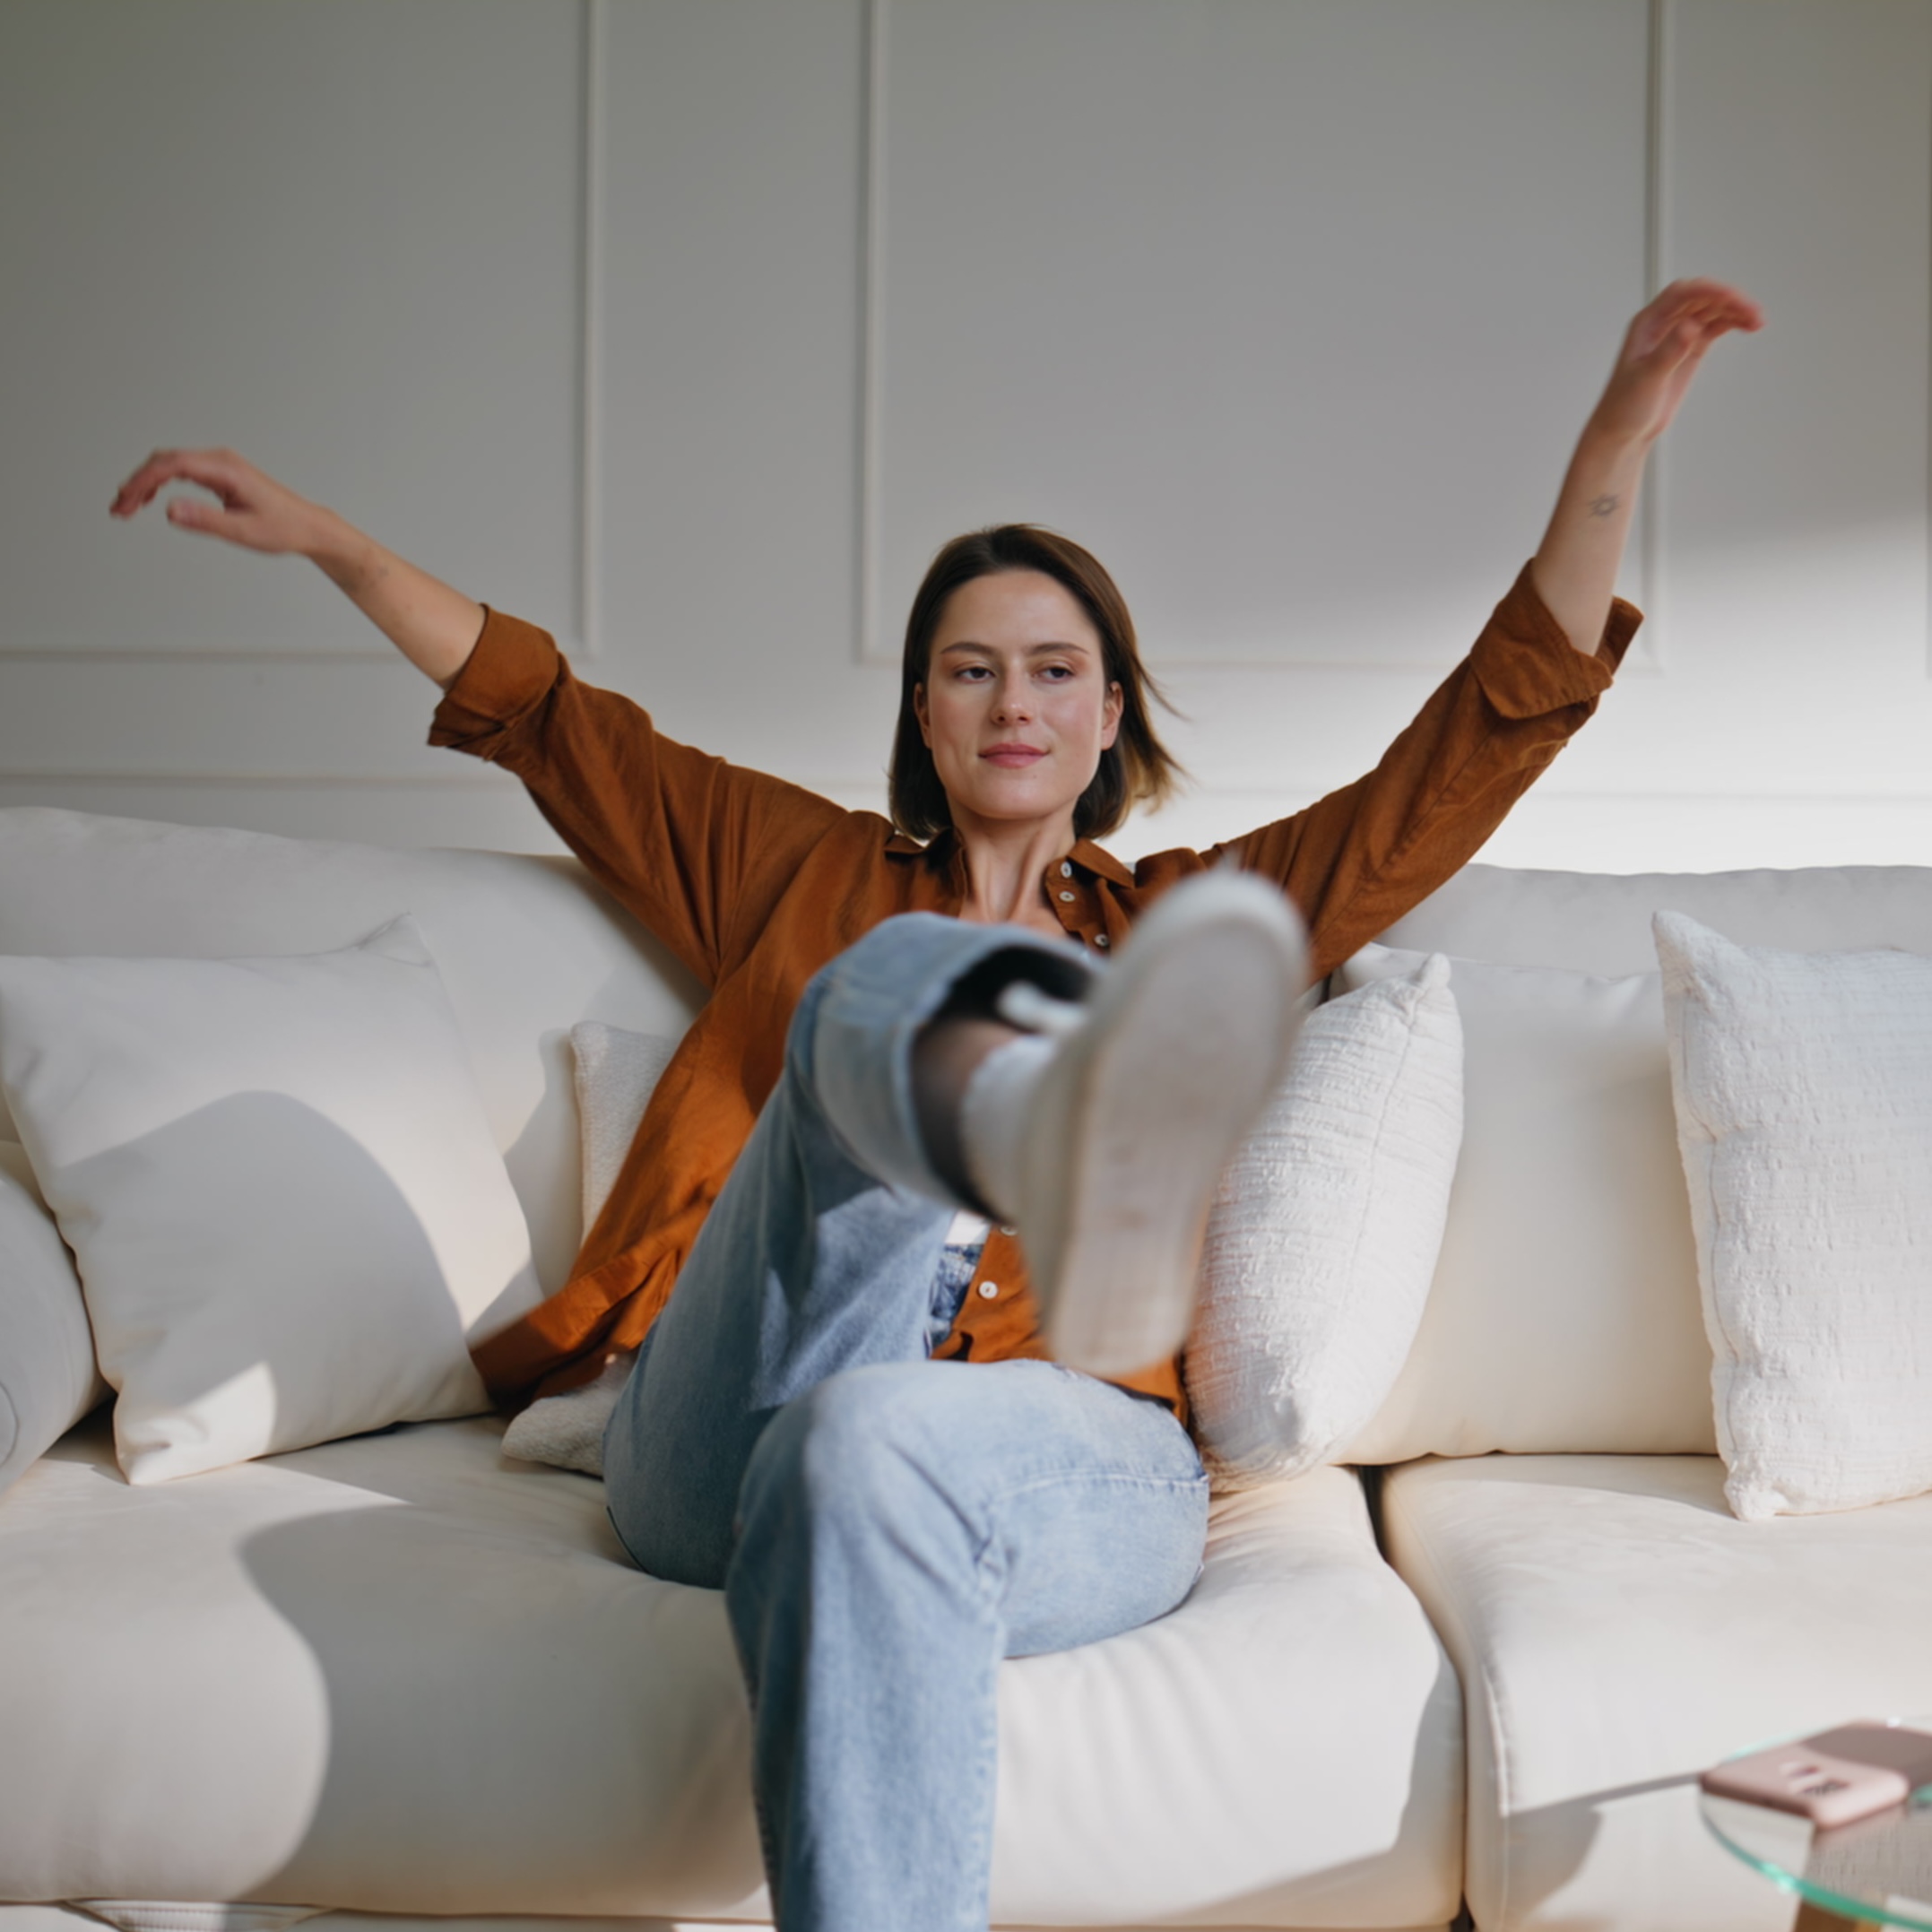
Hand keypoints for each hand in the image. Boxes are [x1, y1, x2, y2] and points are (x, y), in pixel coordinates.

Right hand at [110, 447, 333, 557]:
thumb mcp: (243, 531)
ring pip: (170, 465)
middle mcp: (220, 461)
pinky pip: (181, 471)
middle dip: (137, 483)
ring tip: (126, 508)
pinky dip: (161, 484)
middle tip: (119, 509)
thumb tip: (170, 510)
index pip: (171, 465)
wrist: (307, 527)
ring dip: (145, 483)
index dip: (142, 481)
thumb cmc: (283, 528)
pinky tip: (149, 500)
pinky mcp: (220, 475)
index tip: (125, 501)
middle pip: (165, 461)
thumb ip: (205, 520)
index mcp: (225, 469)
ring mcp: (220, 466)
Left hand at [1587, 279, 1763, 448]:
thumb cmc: (1624, 407)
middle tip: (1753, 312)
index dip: (1709, 290)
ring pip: (1711, 310)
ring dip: (1735, 310)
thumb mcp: (1647, 380)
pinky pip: (1714, 326)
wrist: (1623, 432)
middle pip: (1701, 298)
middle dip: (1728, 300)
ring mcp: (1678, 336)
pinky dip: (1732, 323)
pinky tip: (1748, 325)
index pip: (1681, 293)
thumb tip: (1690, 326)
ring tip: (1757, 321)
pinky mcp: (1689, 350)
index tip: (1733, 297)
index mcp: (1647, 323)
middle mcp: (1663, 324)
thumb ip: (1669, 352)